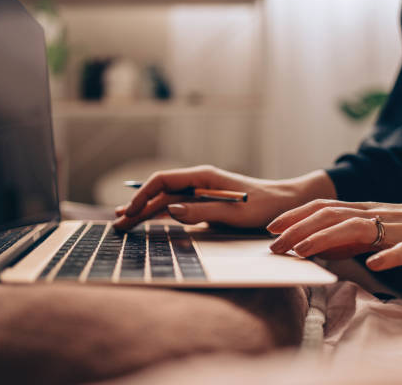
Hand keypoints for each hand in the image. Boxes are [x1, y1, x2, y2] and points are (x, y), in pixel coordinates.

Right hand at [113, 166, 336, 229]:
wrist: (285, 204)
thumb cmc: (263, 205)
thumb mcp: (235, 211)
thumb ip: (203, 210)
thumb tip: (170, 210)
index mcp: (203, 177)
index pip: (163, 180)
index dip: (143, 195)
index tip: (128, 211)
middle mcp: (198, 182)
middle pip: (160, 193)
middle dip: (137, 207)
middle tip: (116, 225)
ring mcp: (200, 194)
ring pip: (165, 201)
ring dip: (144, 213)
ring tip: (122, 225)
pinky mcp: (204, 205)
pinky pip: (176, 209)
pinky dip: (159, 216)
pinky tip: (145, 221)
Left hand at [266, 198, 401, 273]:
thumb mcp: (377, 232)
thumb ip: (349, 239)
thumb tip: (318, 248)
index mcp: (366, 212)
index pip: (324, 209)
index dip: (296, 217)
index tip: (271, 228)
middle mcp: (377, 216)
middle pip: (332, 216)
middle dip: (299, 230)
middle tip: (274, 245)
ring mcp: (398, 231)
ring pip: (358, 229)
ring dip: (326, 239)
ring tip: (302, 252)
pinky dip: (386, 257)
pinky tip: (372, 265)